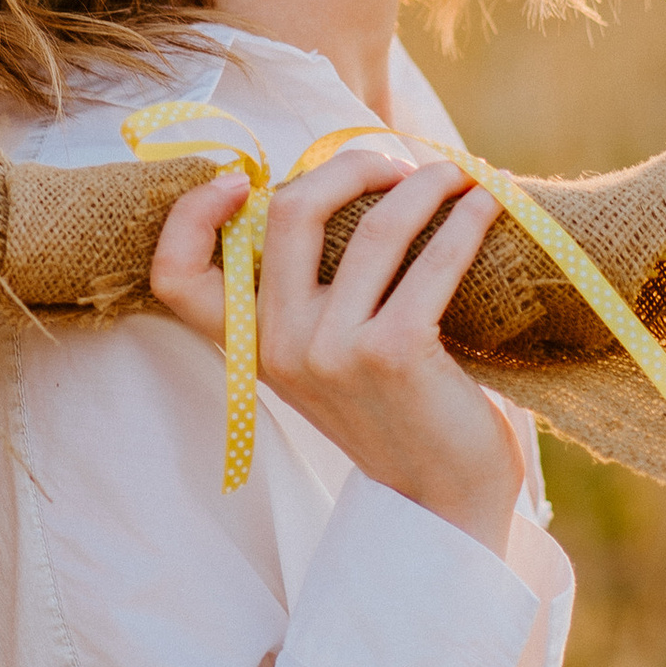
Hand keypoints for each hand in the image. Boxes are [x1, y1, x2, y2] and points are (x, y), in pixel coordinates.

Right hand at [149, 150, 524, 557]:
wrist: (444, 502)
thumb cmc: (398, 413)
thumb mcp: (329, 358)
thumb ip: (315, 292)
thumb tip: (350, 182)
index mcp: (254, 346)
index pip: (177, 277)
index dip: (188, 215)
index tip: (235, 180)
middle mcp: (281, 347)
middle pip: (290, 211)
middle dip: (350, 165)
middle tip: (397, 165)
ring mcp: (333, 352)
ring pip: (375, 226)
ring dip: (425, 184)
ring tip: (456, 176)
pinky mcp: (394, 354)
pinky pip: (432, 260)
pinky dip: (466, 220)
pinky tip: (488, 206)